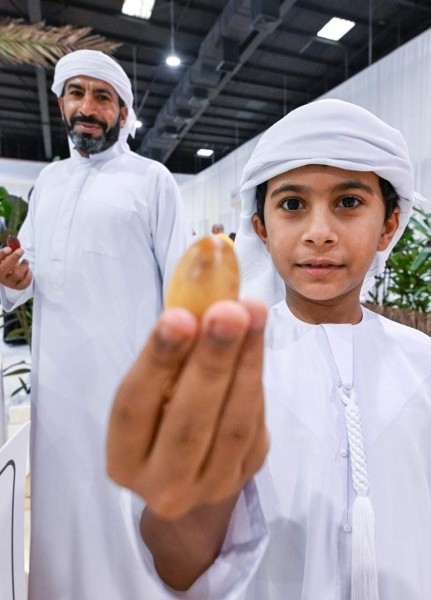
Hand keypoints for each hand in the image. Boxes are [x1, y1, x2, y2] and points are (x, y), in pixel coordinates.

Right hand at [0, 247, 31, 289]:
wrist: (10, 274)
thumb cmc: (8, 262)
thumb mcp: (7, 255)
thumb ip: (9, 249)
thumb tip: (13, 238)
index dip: (2, 254)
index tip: (9, 249)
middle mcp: (0, 276)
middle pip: (4, 268)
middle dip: (14, 258)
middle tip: (21, 250)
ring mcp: (8, 283)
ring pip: (17, 274)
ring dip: (24, 265)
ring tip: (25, 261)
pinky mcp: (17, 287)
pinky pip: (25, 283)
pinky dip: (29, 275)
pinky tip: (28, 270)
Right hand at [107, 298, 268, 519]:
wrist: (185, 469)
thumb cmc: (160, 415)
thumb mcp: (150, 390)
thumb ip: (169, 356)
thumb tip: (199, 301)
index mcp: (124, 460)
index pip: (135, 407)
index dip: (158, 360)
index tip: (180, 316)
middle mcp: (164, 485)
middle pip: (190, 421)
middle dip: (213, 359)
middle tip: (229, 310)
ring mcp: (209, 487)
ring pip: (234, 424)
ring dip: (247, 362)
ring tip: (253, 312)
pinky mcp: (245, 476)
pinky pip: (256, 424)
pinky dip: (256, 377)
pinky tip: (255, 340)